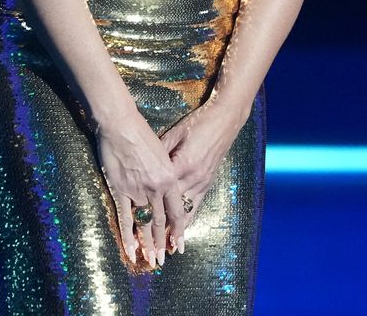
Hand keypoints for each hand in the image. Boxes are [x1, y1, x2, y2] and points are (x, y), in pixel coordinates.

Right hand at [96, 115, 186, 269]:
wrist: (119, 123)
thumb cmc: (140, 132)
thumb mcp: (162, 152)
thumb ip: (165, 172)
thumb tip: (166, 186)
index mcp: (170, 179)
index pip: (177, 212)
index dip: (178, 230)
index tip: (178, 244)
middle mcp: (157, 189)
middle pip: (161, 222)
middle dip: (162, 243)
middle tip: (163, 260)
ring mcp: (138, 191)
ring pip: (145, 223)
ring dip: (148, 244)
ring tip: (150, 260)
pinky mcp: (120, 189)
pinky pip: (125, 217)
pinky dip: (128, 235)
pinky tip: (130, 249)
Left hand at [159, 98, 242, 242]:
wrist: (223, 120)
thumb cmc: (196, 123)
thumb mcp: (174, 134)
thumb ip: (160, 152)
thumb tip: (146, 164)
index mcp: (182, 165)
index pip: (163, 192)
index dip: (153, 208)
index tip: (143, 222)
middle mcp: (194, 177)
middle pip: (177, 208)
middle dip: (167, 228)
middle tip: (159, 246)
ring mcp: (203, 180)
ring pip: (189, 210)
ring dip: (181, 229)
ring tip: (173, 246)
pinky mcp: (209, 180)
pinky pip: (198, 203)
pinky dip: (190, 217)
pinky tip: (185, 227)